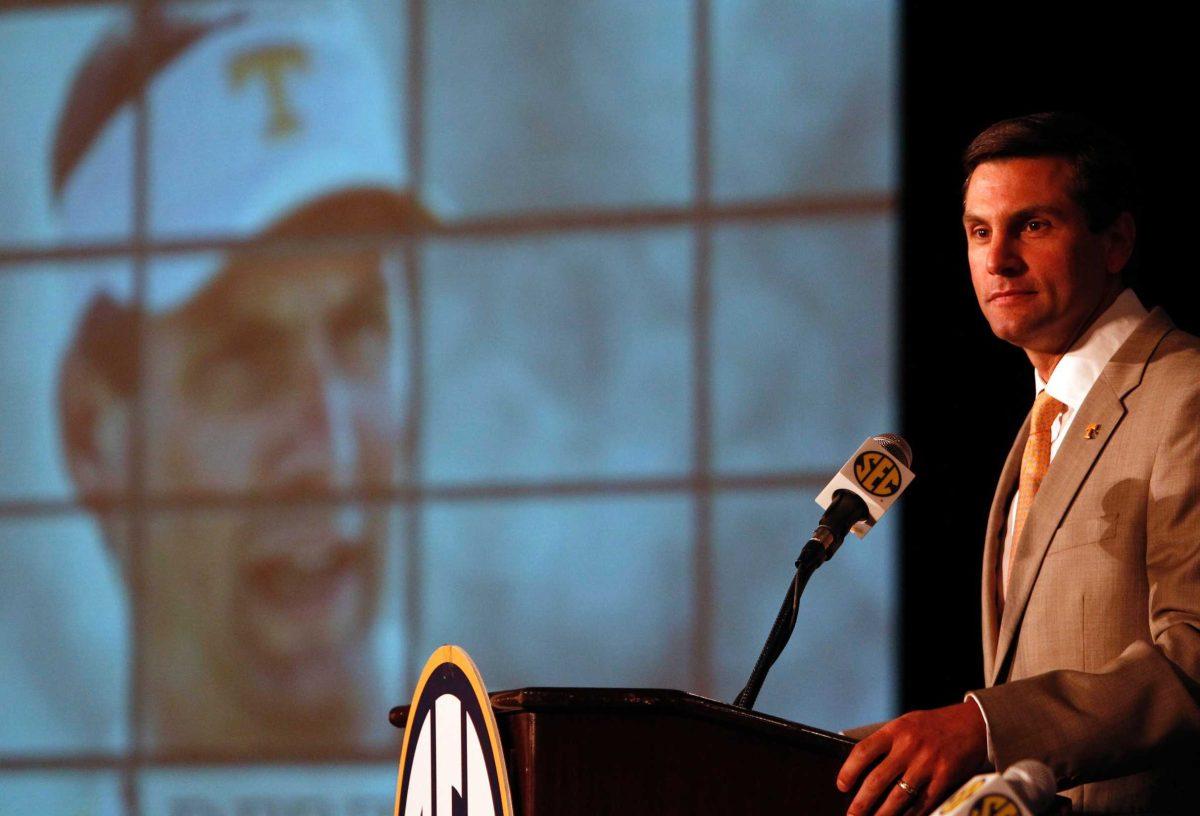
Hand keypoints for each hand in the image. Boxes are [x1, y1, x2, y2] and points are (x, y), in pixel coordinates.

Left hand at [836, 701, 988, 815]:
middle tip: (852, 815)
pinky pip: (923, 803)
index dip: (849, 771)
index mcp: (895, 730)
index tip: (841, 786)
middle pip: (877, 780)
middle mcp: (909, 747)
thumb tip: (863, 766)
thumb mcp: (906, 724)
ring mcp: (927, 764)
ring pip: (898, 797)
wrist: (973, 723)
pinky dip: (911, 815)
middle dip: (861, 802)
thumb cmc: (934, 725)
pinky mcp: (944, 778)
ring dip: (883, 814)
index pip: (862, 751)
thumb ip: (888, 742)